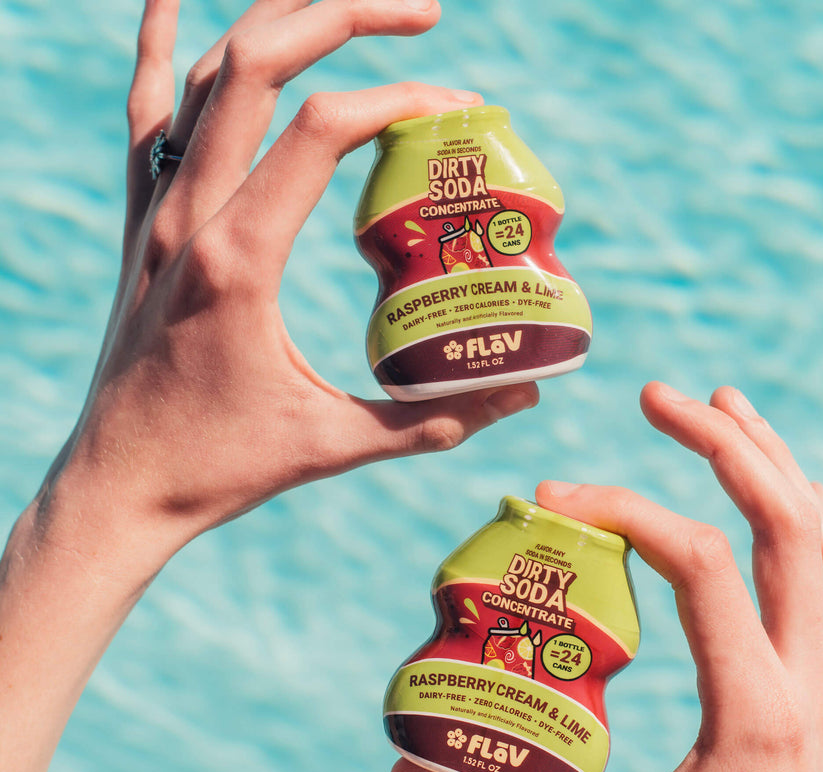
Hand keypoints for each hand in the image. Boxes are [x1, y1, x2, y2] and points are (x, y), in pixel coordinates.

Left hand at [0, 0, 536, 771]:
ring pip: (202, 75)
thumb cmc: (218, 469)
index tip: (456, 110)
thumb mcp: (335, 445)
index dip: (400, 101)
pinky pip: (142, 116)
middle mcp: (185, 218)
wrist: (117, 487)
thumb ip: (435, 420)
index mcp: (237, 262)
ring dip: (276, 22)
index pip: (322, 131)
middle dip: (344, 14)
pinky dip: (156, 48)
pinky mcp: (138, 229)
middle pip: (256, 63)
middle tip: (424, 17)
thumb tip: (521, 396)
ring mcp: (152, 216)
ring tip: (347, 8)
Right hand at [392, 381, 822, 771]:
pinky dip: (796, 509)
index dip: (628, 510)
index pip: (700, 566)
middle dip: (723, 441)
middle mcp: (807, 683)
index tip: (556, 497)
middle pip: (785, 522)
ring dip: (771, 459)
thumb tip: (407, 767)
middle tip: (657, 393)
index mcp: (755, 714)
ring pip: (820, 537)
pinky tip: (765, 479)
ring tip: (721, 402)